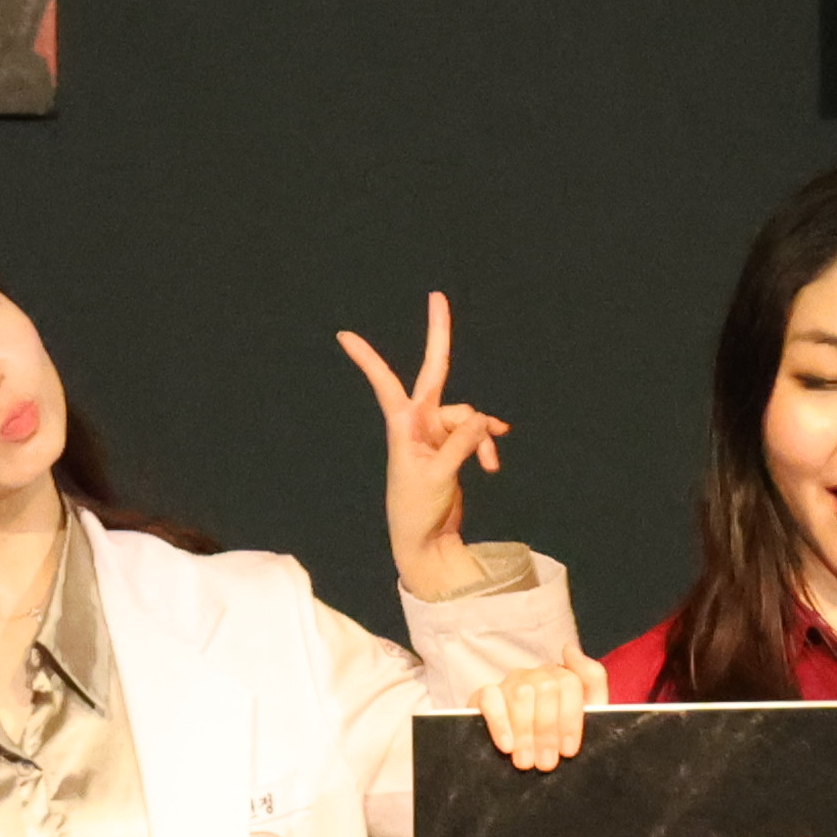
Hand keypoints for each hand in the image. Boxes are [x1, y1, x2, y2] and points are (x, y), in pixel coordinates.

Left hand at [337, 290, 512, 600]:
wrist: (425, 540)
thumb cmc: (417, 509)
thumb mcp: (439, 475)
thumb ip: (462, 443)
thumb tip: (484, 419)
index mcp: (403, 426)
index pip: (384, 382)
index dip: (367, 359)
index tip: (342, 335)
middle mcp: (418, 423)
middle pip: (434, 372)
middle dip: (439, 336)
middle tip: (437, 296)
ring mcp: (436, 433)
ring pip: (469, 417)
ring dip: (483, 437)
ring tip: (491, 464)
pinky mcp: (453, 447)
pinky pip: (476, 434)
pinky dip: (486, 445)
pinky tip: (494, 464)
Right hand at [474, 659, 594, 771]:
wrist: (525, 758)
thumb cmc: (556, 738)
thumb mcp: (584, 713)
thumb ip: (591, 680)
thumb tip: (569, 649)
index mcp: (560, 677)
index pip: (571, 683)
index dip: (571, 719)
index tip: (568, 750)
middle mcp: (534, 675)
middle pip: (547, 688)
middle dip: (548, 730)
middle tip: (546, 762)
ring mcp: (509, 683)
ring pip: (521, 694)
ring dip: (525, 732)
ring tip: (526, 761)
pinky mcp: (483, 695)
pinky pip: (490, 698)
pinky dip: (500, 723)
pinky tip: (507, 746)